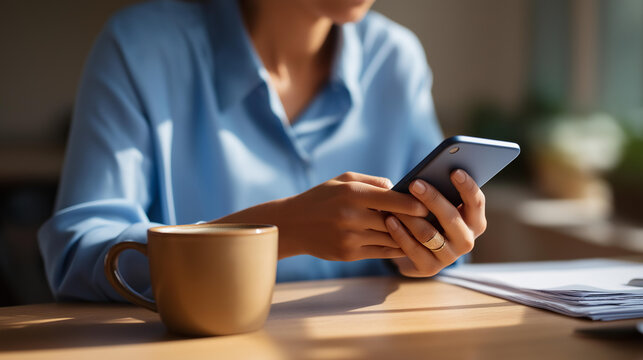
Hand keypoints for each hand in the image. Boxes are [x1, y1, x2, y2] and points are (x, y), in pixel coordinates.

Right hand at [213, 172, 427, 260]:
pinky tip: (406, 244)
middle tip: (435, 220)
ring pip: (390, 239)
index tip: (429, 204)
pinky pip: (381, 252)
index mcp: (352, 193)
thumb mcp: (343, 179)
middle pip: (394, 221)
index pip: (391, 199)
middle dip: (415, 222)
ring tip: (425, 233)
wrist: (293, 224)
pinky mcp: (349, 254)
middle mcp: (351, 216)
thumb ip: (373, 182)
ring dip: (408, 236)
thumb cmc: (322, 197)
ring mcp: (350, 237)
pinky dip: (396, 248)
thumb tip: (400, 187)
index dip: (414, 203)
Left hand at [385, 170, 486, 276]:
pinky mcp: (430, 268)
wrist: (420, 251)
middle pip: (451, 218)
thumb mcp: (440, 205)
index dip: (467, 186)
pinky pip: (413, 250)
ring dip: (410, 217)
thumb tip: (427, 175)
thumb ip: (441, 192)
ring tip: (395, 203)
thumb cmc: (431, 216)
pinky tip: (389, 219)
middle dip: (432, 199)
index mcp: (476, 222)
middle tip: (414, 184)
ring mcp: (449, 257)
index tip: (454, 171)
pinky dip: (400, 233)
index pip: (476, 202)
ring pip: (429, 234)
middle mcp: (466, 241)